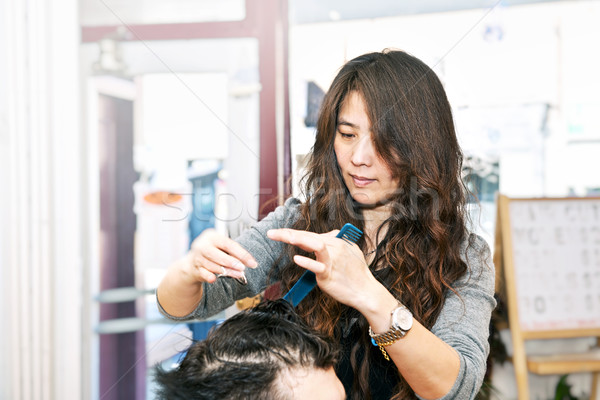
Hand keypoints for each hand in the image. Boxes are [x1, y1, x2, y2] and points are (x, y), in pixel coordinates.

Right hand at [182, 229, 257, 284]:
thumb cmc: (212, 252)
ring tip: (238, 274)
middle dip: (233, 263)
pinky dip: (209, 276)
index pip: (229, 244)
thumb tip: (248, 261)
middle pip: (220, 255)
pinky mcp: (195, 269)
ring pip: (214, 266)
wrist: (193, 261)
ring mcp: (197, 257)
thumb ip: (233, 252)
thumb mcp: (221, 247)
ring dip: (228, 272)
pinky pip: (203, 273)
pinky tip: (214, 279)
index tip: (252, 262)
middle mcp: (202, 245)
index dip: (242, 254)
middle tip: (243, 268)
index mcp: (211, 236)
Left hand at [266, 228, 380, 308]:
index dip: (293, 232)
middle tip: (271, 233)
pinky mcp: (329, 275)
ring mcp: (332, 261)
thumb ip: (336, 242)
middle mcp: (334, 248)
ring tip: (284, 237)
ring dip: (299, 239)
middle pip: (309, 237)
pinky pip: (318, 266)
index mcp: (336, 241)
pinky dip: (307, 262)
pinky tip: (297, 258)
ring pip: (315, 245)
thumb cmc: (357, 273)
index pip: (310, 234)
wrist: (366, 291)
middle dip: (288, 233)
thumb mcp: (351, 250)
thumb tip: (323, 237)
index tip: (278, 233)